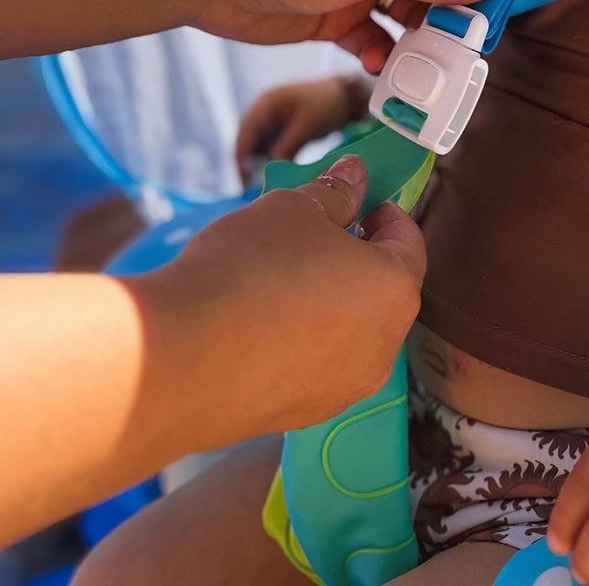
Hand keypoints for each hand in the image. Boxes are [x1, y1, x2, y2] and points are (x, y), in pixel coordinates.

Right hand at [135, 154, 426, 442]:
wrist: (180, 361)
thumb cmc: (248, 270)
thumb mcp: (293, 208)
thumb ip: (334, 193)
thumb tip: (356, 175)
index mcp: (394, 290)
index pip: (409, 242)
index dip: (385, 215)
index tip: (356, 202)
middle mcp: (384, 346)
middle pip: (382, 290)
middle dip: (355, 259)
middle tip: (312, 237)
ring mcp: (347, 387)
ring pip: (352, 331)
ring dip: (329, 302)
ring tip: (278, 279)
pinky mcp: (307, 414)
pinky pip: (317, 365)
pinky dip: (302, 341)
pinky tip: (258, 324)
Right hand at [235, 76, 370, 182]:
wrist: (345, 96)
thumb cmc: (327, 103)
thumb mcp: (307, 124)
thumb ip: (288, 145)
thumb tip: (272, 168)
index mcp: (266, 104)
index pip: (245, 134)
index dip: (242, 157)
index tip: (245, 180)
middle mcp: (263, 113)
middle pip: (247, 142)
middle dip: (248, 165)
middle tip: (252, 189)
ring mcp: (271, 122)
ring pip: (257, 148)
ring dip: (259, 165)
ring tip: (264, 187)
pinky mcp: (280, 132)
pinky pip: (270, 150)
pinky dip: (271, 163)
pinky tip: (276, 178)